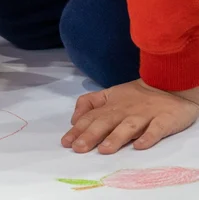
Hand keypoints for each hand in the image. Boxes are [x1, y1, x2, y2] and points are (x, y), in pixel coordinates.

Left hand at [62, 79, 198, 153]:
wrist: (169, 85)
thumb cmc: (136, 95)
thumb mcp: (109, 94)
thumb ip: (90, 103)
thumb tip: (74, 119)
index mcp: (111, 106)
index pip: (90, 117)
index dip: (78, 129)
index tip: (66, 142)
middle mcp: (124, 111)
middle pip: (105, 122)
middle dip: (90, 135)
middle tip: (78, 148)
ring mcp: (145, 115)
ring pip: (128, 127)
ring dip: (116, 138)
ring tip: (104, 150)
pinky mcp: (164, 120)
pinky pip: (156, 129)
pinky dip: (148, 137)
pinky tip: (140, 146)